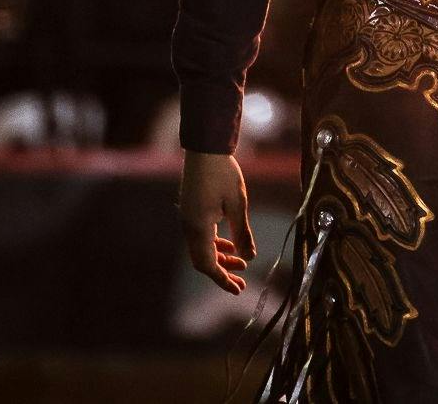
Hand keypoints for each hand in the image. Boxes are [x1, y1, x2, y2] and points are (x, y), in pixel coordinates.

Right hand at [179, 150, 255, 292]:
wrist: (205, 148)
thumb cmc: (223, 173)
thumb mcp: (238, 203)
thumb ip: (242, 232)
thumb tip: (250, 258)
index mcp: (199, 227)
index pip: (207, 264)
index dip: (222, 279)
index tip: (238, 289)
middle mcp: (188, 226)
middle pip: (202, 260)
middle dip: (221, 273)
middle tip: (241, 282)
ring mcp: (187, 218)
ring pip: (201, 249)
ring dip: (219, 258)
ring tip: (240, 264)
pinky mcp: (190, 211)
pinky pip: (200, 237)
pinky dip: (214, 245)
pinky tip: (229, 244)